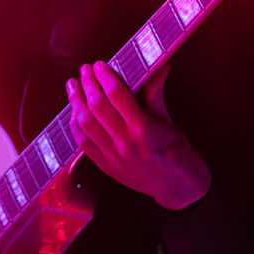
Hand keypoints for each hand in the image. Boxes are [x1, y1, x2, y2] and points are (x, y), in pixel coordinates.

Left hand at [65, 61, 210, 209]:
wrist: (178, 188)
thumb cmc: (179, 154)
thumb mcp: (170, 123)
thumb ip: (156, 95)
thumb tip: (159, 67)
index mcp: (146, 130)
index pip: (118, 95)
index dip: (106, 77)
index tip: (100, 65)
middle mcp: (126, 144)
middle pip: (97, 107)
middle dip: (88, 85)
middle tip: (85, 70)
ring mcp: (114, 157)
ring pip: (85, 125)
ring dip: (76, 102)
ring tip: (73, 86)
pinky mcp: (106, 167)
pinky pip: (83, 143)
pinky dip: (76, 125)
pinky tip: (74, 112)